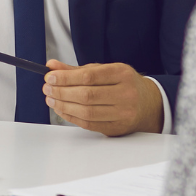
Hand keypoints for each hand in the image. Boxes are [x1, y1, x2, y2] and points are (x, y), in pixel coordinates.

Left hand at [43, 61, 162, 135]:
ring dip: (64, 106)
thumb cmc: (123, 84)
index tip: (50, 77)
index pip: (89, 76)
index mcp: (122, 74)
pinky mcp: (118, 128)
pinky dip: (72, 117)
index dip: (66, 78)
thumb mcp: (104, 70)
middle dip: (62, 92)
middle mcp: (126, 93)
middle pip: (87, 95)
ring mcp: (124, 113)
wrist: (148, 103)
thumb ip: (76, 69)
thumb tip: (52, 66)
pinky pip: (89, 124)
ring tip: (52, 99)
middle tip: (48, 88)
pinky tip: (62, 110)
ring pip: (87, 112)